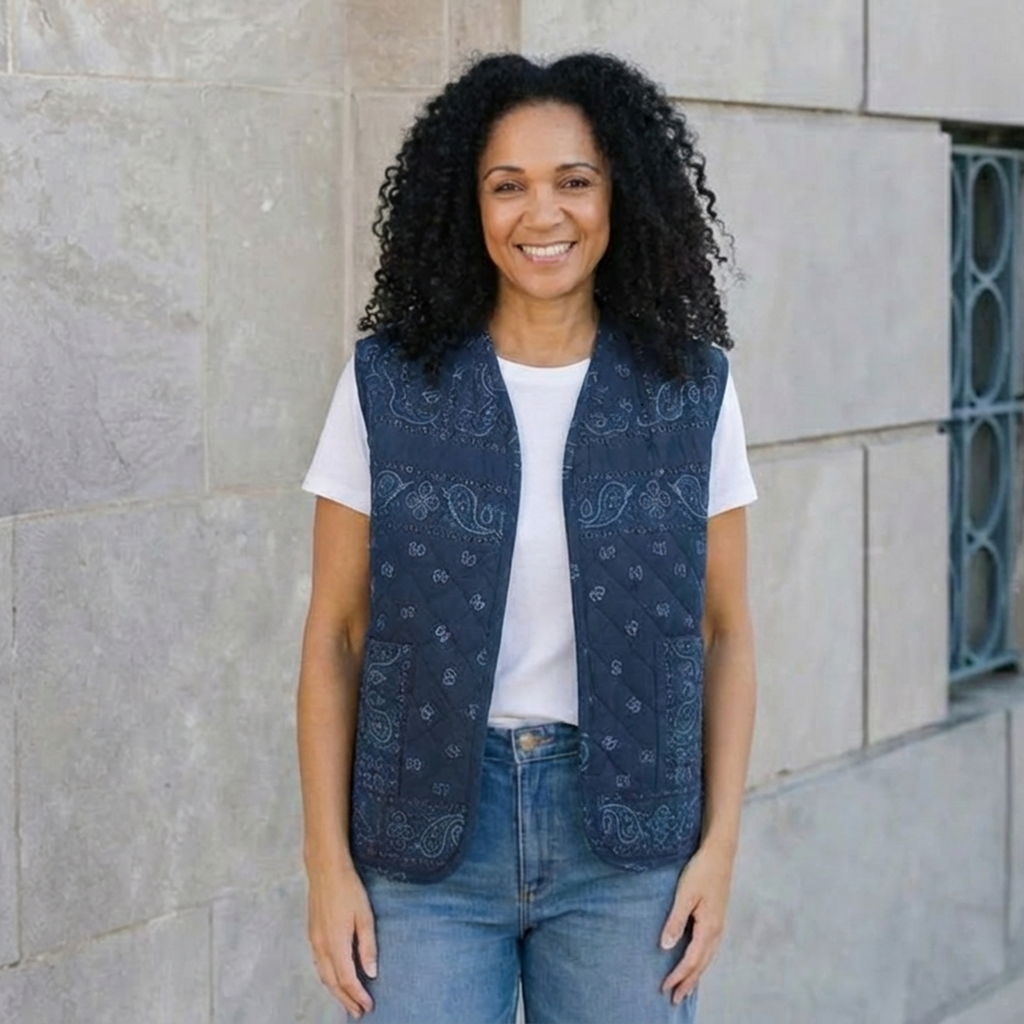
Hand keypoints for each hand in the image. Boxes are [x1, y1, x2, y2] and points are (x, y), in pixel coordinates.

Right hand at [307, 865, 377, 1017]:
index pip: (347, 979)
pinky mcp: (312, 934)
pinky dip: (327, 978)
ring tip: (348, 1001)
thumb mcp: (365, 916)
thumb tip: (371, 973)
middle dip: (346, 999)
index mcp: (336, 944)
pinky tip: (335, 978)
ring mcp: (314, 940)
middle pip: (332, 982)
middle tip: (359, 1012)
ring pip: (323, 975)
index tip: (368, 1007)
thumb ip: (367, 946)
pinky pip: (318, 964)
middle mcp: (321, 946)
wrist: (325, 869)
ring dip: (336, 991)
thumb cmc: (349, 889)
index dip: (357, 995)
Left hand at [659, 839, 734, 1004]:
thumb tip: (665, 947)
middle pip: (701, 964)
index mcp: (709, 928)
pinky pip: (709, 948)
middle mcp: (717, 931)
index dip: (678, 975)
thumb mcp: (684, 895)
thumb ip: (675, 921)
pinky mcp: (717, 918)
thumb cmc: (701, 871)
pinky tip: (696, 962)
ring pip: (707, 958)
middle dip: (688, 982)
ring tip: (685, 988)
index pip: (691, 960)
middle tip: (675, 999)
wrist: (720, 853)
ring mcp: (719, 925)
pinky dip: (701, 961)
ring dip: (695, 974)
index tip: (664, 987)